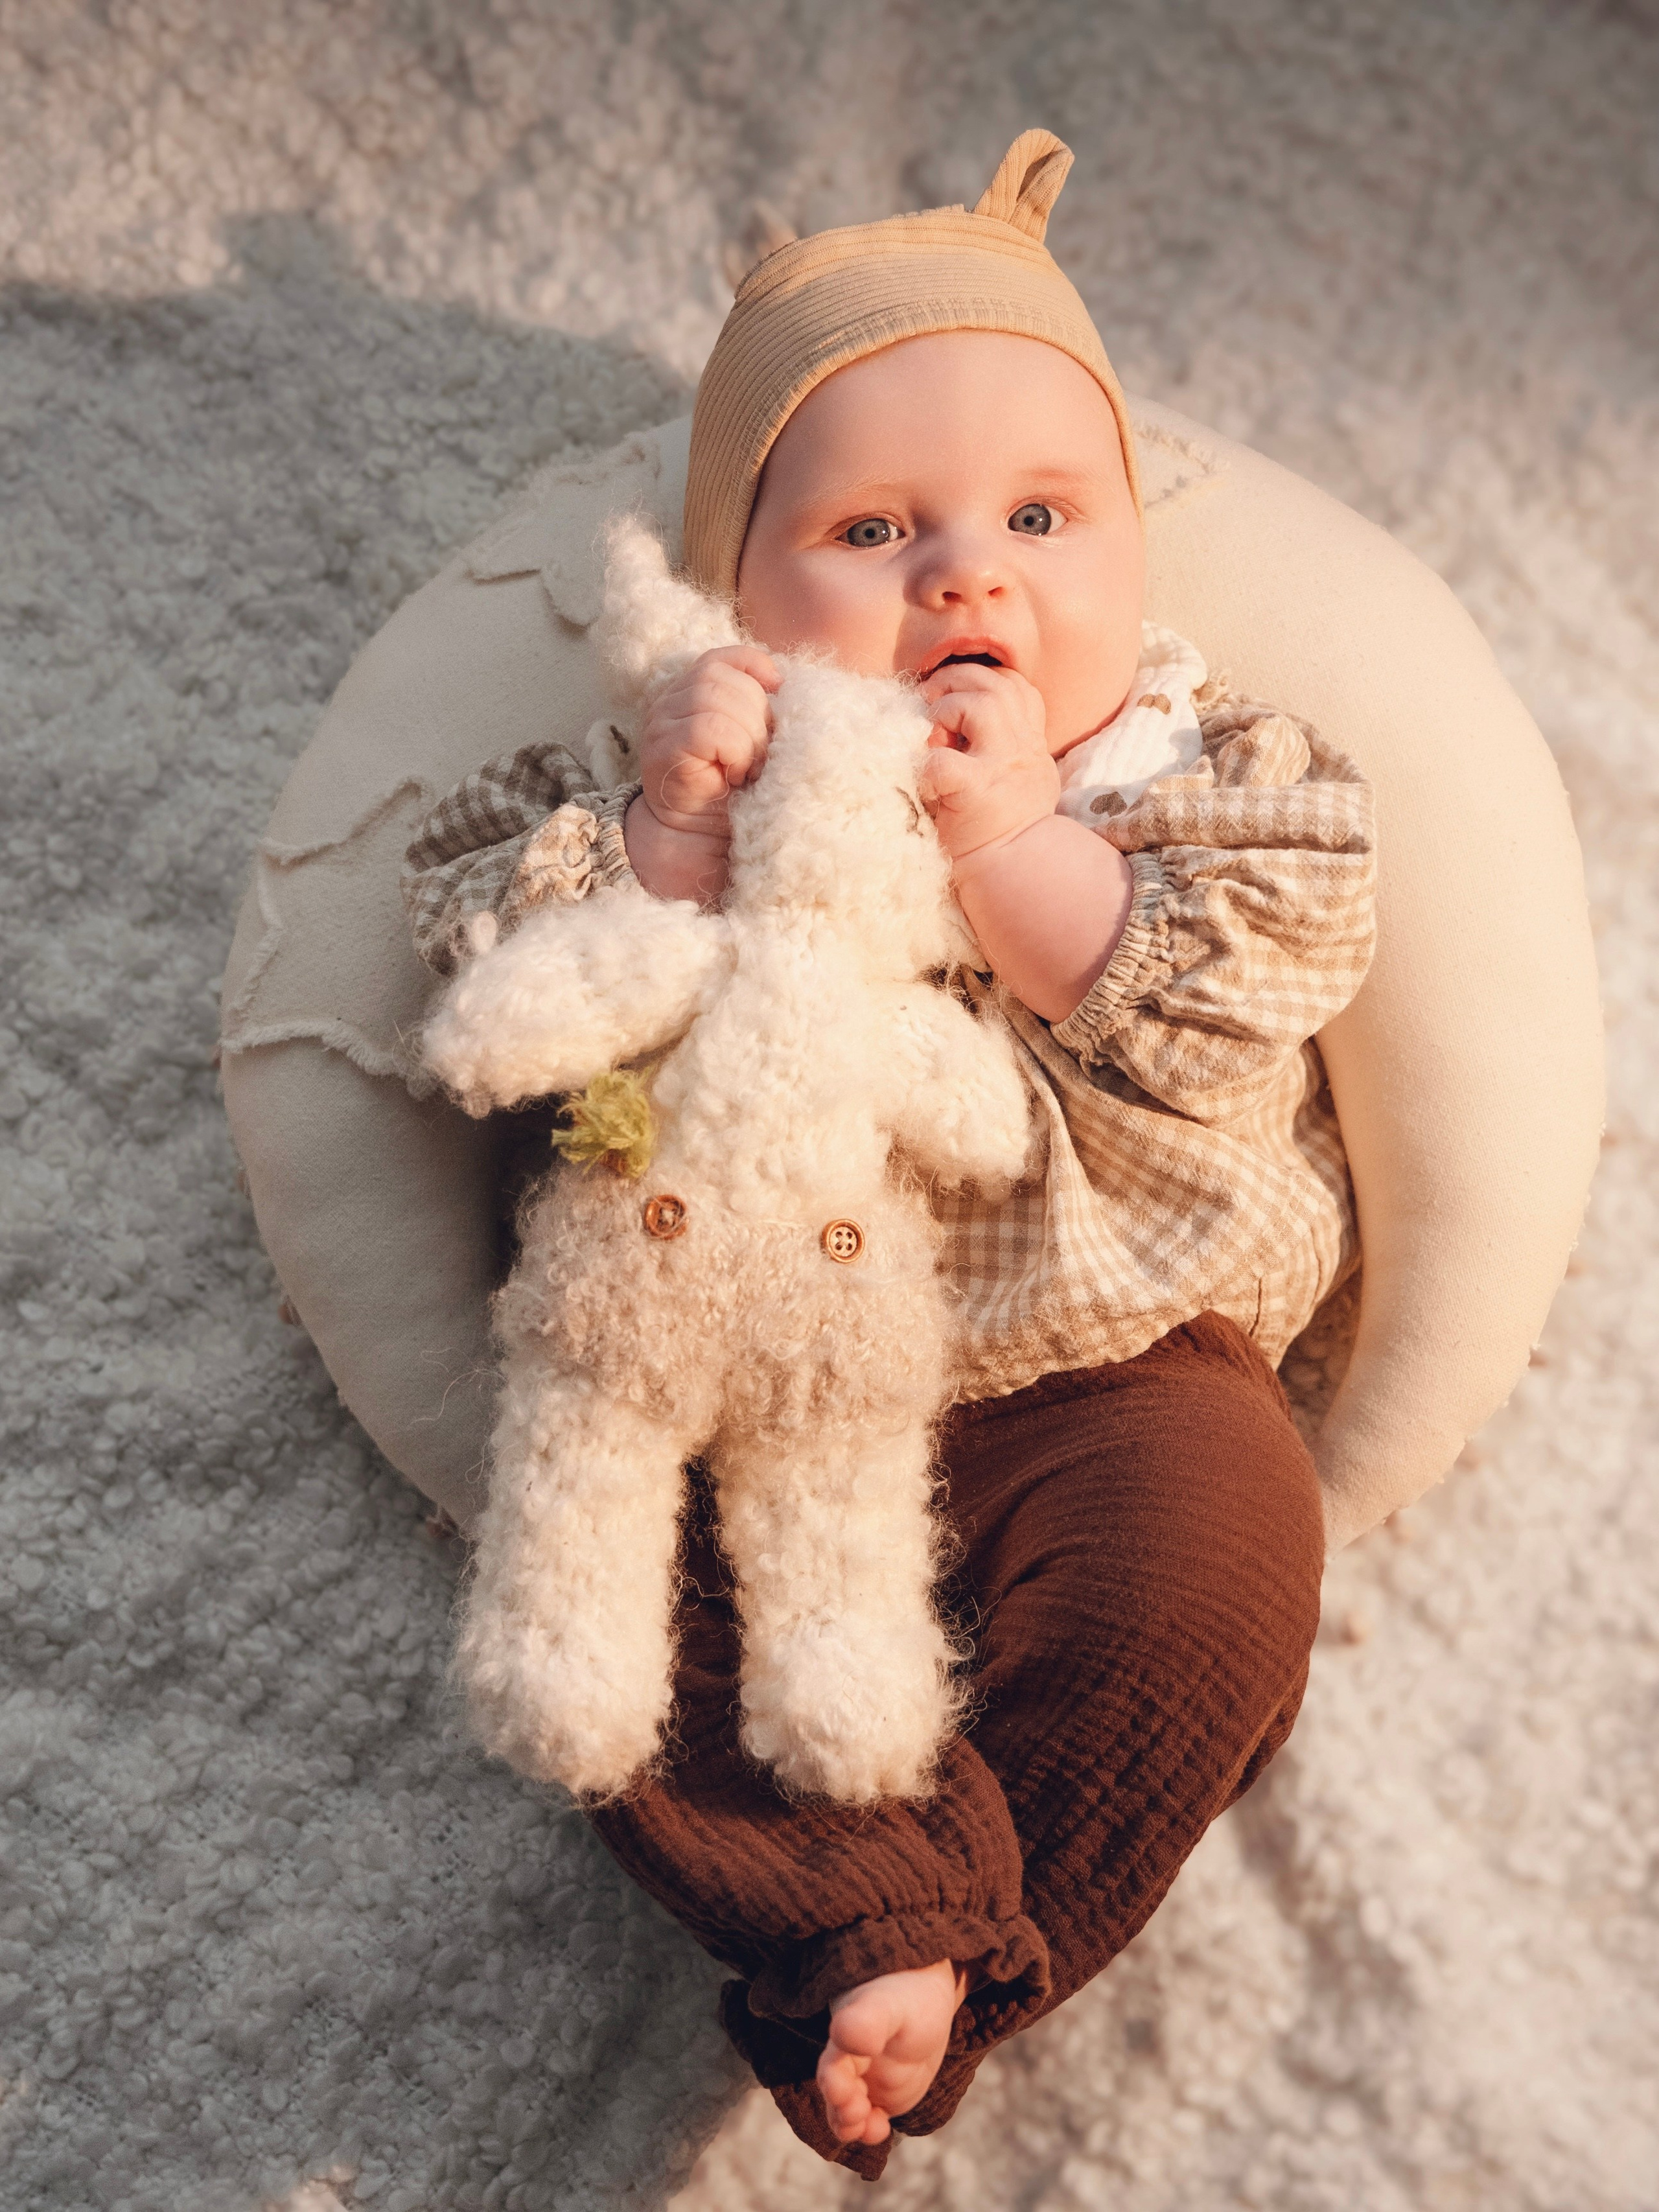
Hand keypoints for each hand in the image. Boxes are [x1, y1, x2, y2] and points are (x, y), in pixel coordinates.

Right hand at [638, 644, 779, 838]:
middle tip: (763, 755)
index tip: (779, 690)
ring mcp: (661, 721)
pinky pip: (711, 728)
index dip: (754, 666)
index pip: (721, 658)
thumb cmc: (727, 791)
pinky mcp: (664, 746)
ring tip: (750, 768)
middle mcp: (668, 700)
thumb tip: (785, 686)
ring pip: (718, 701)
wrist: (695, 838)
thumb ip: (754, 710)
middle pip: (724, 679)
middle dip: (757, 714)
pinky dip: (736, 751)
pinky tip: (736, 774)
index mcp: (687, 691)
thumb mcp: (747, 740)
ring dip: (749, 736)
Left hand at [916, 663, 1060, 862]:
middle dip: (956, 681)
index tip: (955, 697)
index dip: (982, 680)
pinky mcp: (976, 790)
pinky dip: (925, 765)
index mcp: (1029, 742)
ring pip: (982, 703)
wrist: (1012, 874)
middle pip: (998, 682)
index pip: (1016, 685)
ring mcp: (1003, 766)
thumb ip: (997, 746)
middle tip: (929, 702)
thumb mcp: (1013, 777)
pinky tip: (923, 783)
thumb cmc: (999, 827)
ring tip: (931, 738)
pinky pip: (944, 762)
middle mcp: (1023, 747)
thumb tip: (952, 723)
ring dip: (947, 710)